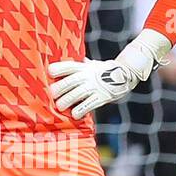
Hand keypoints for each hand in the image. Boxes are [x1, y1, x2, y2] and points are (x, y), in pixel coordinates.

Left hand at [47, 30, 171, 119]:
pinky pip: (87, 105)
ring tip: (60, 107)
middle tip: (53, 95)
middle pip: (68, 82)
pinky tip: (74, 114)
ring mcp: (94, 87)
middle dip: (58, 90)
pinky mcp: (101, 97)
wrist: (126, 73)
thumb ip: (80, 65)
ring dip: (65, 102)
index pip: (68, 66)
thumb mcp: (92, 64)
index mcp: (84, 67)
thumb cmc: (105, 70)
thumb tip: (68, 60)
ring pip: (75, 95)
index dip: (58, 69)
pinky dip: (79, 111)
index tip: (50, 73)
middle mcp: (87, 76)